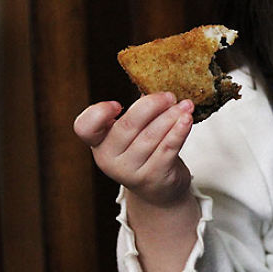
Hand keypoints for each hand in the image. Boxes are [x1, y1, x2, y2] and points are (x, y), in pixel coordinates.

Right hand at [73, 92, 194, 205]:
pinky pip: (167, 150)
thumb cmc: (146, 151)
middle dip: (151, 106)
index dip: (98, 113)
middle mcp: (108, 158)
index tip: (117, 104)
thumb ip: (140, 111)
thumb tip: (157, 83)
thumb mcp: (134, 132)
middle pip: (127, 127)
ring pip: (151, 137)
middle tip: (169, 95)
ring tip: (186, 104)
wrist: (159, 188)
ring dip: (171, 117)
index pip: (84, 127)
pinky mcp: (152, 177)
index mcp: (99, 141)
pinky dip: (179, 132)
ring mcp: (129, 171)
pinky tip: (187, 120)